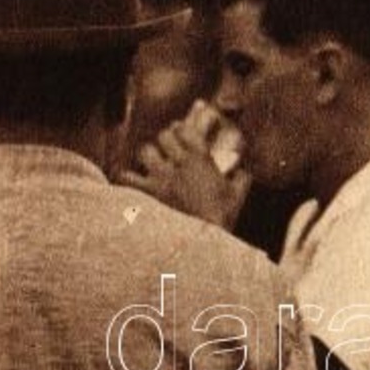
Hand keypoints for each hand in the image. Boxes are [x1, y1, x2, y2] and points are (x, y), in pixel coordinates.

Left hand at [116, 107, 251, 230]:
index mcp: (200, 160)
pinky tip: (128, 178)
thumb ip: (241, 179)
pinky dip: (126, 176)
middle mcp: (178, 163)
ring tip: (152, 161)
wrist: (202, 241)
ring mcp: (161, 177)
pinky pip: (128, 178)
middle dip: (166, 139)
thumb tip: (243, 172)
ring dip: (148, 154)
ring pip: (146, 152)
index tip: (182, 131)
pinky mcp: (148, 194)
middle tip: (168, 146)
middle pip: (164, 136)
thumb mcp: (237, 196)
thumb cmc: (221, 217)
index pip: (185, 129)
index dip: (182, 128)